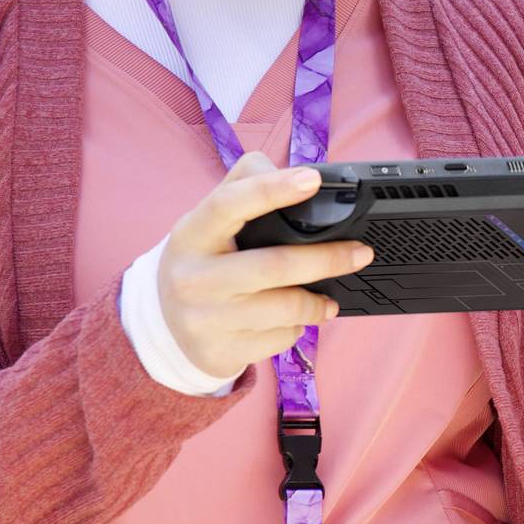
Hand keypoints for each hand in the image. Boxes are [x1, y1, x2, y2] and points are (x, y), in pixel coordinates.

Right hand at [156, 152, 372, 385]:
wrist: (163, 327)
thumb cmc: (200, 262)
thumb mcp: (206, 223)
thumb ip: (244, 187)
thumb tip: (292, 172)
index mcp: (191, 234)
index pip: (229, 204)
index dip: (272, 189)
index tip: (313, 180)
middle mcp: (193, 277)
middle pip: (275, 265)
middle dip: (328, 258)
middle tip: (361, 252)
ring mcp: (205, 319)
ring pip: (286, 308)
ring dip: (318, 302)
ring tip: (329, 298)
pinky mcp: (220, 352)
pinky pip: (280, 338)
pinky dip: (298, 326)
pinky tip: (293, 320)